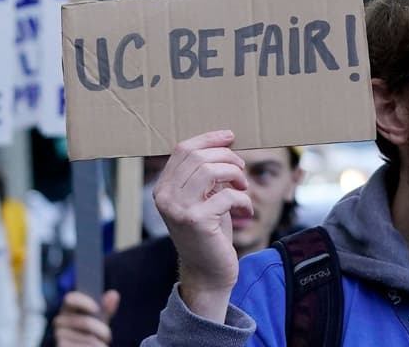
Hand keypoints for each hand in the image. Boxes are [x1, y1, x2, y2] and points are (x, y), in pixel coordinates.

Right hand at [54, 290, 119, 346]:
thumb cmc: (89, 334)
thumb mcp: (98, 321)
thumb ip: (105, 309)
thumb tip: (114, 294)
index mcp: (68, 309)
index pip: (70, 299)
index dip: (84, 302)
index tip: (97, 308)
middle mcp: (60, 321)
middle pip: (86, 322)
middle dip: (103, 330)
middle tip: (107, 335)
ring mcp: (60, 335)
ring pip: (89, 338)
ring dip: (100, 343)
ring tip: (99, 344)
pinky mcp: (62, 346)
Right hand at [152, 130, 250, 322]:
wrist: (208, 273)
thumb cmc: (209, 231)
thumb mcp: (203, 198)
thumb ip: (204, 173)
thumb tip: (224, 140)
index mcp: (162, 187)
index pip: (183, 149)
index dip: (209, 139)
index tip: (230, 136)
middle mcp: (165, 196)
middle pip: (198, 157)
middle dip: (227, 158)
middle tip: (241, 172)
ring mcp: (178, 209)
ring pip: (211, 170)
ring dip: (235, 175)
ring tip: (243, 188)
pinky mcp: (197, 221)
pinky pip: (227, 195)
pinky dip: (242, 200)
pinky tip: (245, 211)